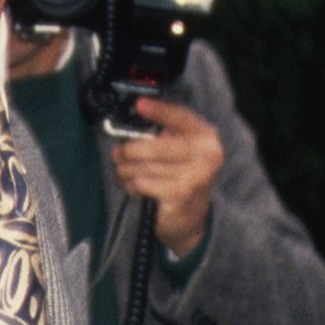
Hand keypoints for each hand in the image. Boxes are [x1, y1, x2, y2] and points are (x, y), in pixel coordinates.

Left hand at [115, 97, 224, 255]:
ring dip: (127, 170)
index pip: (181, 118)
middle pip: (157, 145)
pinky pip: (144, 183)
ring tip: (123, 172)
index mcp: (206, 137)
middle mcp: (207, 155)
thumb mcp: (179, 152)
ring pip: (146, 166)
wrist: (191, 220)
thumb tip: (130, 129)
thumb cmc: (180, 179)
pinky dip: (133, 185)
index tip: (139, 104)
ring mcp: (196, 176)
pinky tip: (134, 188)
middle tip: (117, 154)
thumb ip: (163, 136)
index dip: (159, 110)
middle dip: (131, 150)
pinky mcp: (181, 195)